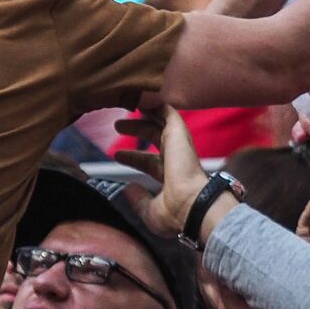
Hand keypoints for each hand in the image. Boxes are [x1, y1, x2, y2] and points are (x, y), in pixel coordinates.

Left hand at [114, 106, 208, 236]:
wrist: (192, 205)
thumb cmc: (175, 213)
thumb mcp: (150, 211)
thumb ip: (138, 199)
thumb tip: (128, 188)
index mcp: (171, 177)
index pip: (148, 162)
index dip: (133, 157)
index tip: (117, 154)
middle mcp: (176, 158)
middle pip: (154, 137)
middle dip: (136, 130)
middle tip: (117, 125)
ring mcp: (178, 144)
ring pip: (161, 121)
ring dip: (145, 113)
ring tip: (128, 102)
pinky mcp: (179, 132)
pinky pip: (166, 110)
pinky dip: (155, 103)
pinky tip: (141, 95)